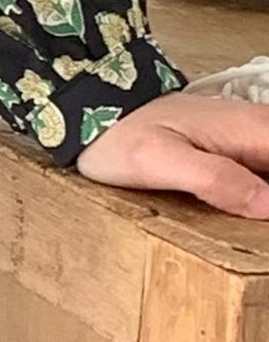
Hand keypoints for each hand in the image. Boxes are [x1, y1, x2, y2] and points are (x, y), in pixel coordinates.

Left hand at [76, 90, 268, 219]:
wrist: (91, 111)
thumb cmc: (119, 135)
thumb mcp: (158, 161)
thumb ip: (215, 179)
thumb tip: (268, 205)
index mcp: (250, 129)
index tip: (267, 216)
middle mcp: (257, 130)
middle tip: (256, 230)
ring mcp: (248, 140)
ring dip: (266, 201)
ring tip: (253, 230)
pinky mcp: (235, 151)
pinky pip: (266, 174)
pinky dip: (262, 197)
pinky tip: (252, 215)